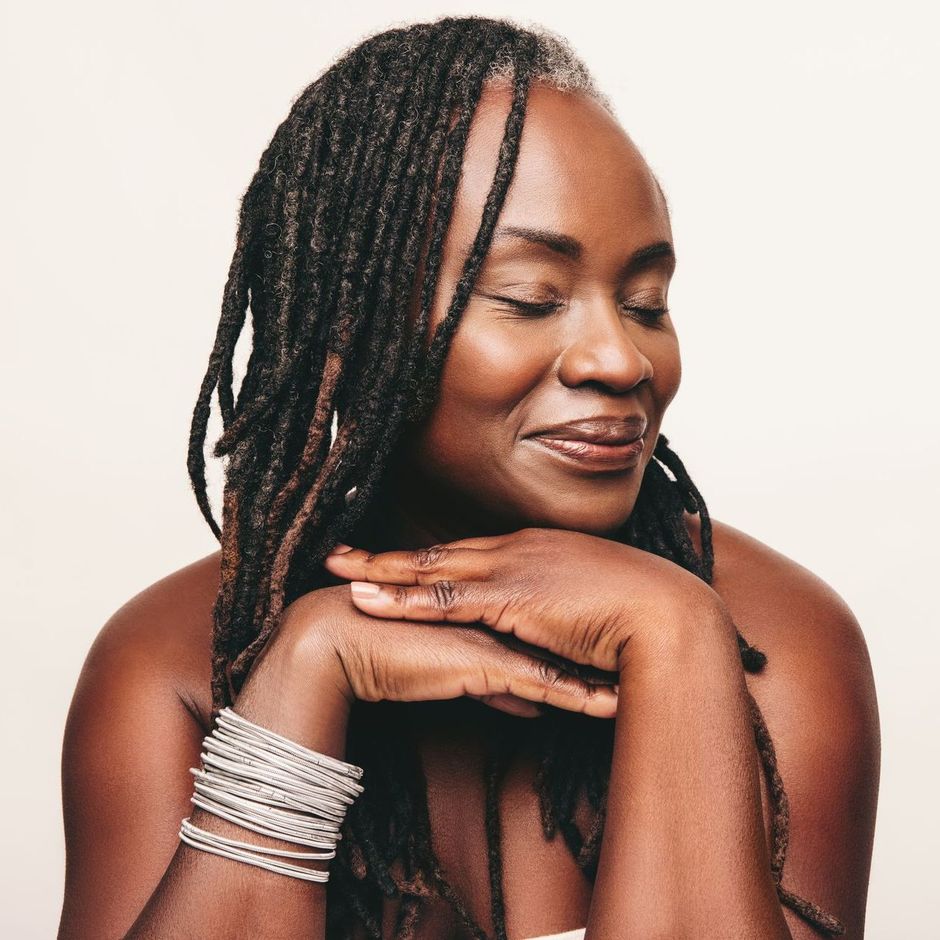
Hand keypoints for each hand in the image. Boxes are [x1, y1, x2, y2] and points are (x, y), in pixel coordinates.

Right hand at [276, 583, 620, 719]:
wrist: (337, 642)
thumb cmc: (383, 651)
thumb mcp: (449, 671)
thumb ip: (492, 682)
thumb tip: (526, 702)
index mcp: (487, 608)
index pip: (547, 623)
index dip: (587, 636)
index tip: (624, 648)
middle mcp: (496, 614)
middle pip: (563, 632)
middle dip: (605, 648)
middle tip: (647, 658)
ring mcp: (493, 635)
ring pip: (563, 656)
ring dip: (603, 672)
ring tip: (643, 686)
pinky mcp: (482, 660)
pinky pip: (542, 682)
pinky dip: (578, 696)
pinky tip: (609, 709)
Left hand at [322, 527, 722, 674]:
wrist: (670, 616)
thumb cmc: (643, 613)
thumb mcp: (595, 601)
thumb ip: (566, 604)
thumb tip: (556, 620)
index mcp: (535, 549)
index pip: (468, 552)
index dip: (427, 557)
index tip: (395, 558)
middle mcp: (517, 550)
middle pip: (439, 553)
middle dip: (388, 554)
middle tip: (342, 550)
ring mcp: (512, 569)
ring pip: (430, 569)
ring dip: (380, 571)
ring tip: (338, 569)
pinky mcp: (511, 597)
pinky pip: (444, 599)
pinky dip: (402, 599)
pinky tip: (368, 599)